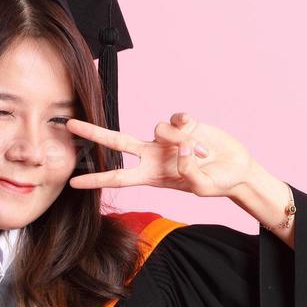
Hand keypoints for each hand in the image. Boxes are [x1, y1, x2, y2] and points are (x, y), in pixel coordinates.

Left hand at [64, 112, 254, 196]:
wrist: (237, 171)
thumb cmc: (217, 184)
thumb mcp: (202, 188)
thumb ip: (188, 171)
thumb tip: (180, 147)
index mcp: (152, 176)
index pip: (118, 177)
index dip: (96, 179)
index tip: (73, 183)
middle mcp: (153, 155)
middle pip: (116, 142)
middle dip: (93, 134)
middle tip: (69, 124)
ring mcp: (167, 138)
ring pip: (159, 128)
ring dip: (179, 139)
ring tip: (202, 153)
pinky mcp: (183, 124)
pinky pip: (177, 119)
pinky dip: (188, 127)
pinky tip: (202, 138)